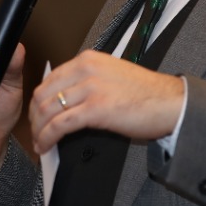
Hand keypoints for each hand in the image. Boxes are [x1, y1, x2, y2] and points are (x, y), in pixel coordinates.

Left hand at [28, 51, 185, 154]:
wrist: (171, 103)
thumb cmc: (147, 94)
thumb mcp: (112, 76)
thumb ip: (88, 81)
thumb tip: (68, 99)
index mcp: (89, 60)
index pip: (50, 79)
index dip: (39, 101)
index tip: (38, 115)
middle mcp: (86, 70)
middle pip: (43, 94)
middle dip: (34, 117)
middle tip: (35, 131)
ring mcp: (90, 88)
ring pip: (47, 110)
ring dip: (39, 130)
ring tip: (39, 142)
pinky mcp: (95, 109)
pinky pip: (60, 125)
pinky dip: (48, 137)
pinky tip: (46, 146)